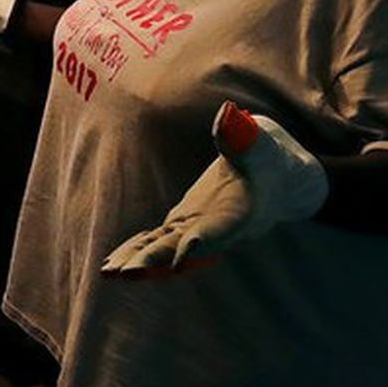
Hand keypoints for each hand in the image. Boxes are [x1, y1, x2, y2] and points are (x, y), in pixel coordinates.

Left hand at [101, 101, 328, 276]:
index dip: (202, 243)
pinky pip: (159, 242)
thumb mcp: (260, 143)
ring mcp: (198, 229)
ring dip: (139, 261)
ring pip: (167, 249)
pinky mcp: (186, 224)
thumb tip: (228, 114)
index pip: (220, 229)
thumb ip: (243, 134)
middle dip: (156, 260)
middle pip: (185, 247)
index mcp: (240, 213)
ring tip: (108, 273)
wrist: (279, 181)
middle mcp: (217, 229)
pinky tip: (113, 263)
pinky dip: (138, 250)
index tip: (181, 258)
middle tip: (126, 272)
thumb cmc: (271, 158)